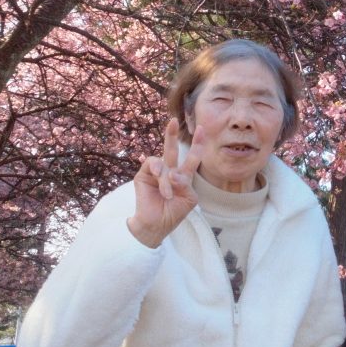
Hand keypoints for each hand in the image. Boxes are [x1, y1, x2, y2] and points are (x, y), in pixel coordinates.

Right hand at [127, 119, 204, 248]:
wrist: (157, 225)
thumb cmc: (174, 213)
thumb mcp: (188, 199)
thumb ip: (185, 183)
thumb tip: (173, 173)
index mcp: (183, 176)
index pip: (191, 157)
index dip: (197, 144)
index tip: (202, 129)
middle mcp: (169, 170)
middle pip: (171, 149)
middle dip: (172, 134)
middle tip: (174, 120)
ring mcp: (155, 172)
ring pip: (164, 161)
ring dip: (168, 179)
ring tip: (168, 194)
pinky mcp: (143, 175)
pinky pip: (153, 164)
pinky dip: (158, 173)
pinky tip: (160, 180)